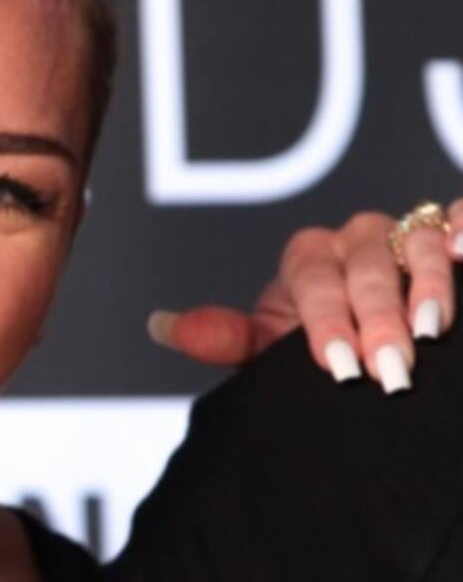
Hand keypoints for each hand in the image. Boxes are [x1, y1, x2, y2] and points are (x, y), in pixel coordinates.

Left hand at [149, 199, 462, 393]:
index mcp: (308, 259)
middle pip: (366, 269)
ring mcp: (408, 234)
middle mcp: (357, 239)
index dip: (324, 321)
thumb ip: (227, 337)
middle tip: (389, 368)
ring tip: (431, 329)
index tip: (338, 365)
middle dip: (376, 319)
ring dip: (428, 287)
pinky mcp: (450, 235)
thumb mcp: (275, 345)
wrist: (372, 337)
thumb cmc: (321, 341)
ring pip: (418, 248)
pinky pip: (461, 220)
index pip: (313, 283)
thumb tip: (156, 326)